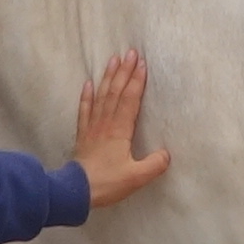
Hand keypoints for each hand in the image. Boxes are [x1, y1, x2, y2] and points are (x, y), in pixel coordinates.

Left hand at [71, 52, 169, 207]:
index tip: (142, 64)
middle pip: (115, 92)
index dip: (137, 81)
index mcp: (120, 130)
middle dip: (124, 71)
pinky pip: (84, 109)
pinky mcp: (82, 134)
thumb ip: (154, 165)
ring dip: (108, 77)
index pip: (130, 100)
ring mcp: (92, 127)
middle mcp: (106, 123)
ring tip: (113, 60)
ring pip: (101, 96)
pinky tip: (88, 83)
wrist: (76, 191)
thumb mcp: (136, 177)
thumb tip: (167, 154)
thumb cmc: (107, 183)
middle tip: (130, 52)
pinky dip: (86, 95)